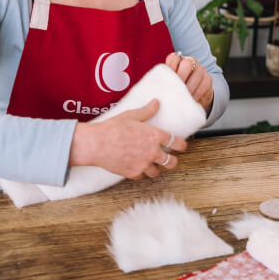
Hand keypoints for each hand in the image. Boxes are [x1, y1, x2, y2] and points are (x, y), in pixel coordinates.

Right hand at [68, 99, 187, 179]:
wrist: (97, 144)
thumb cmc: (112, 128)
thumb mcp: (131, 115)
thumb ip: (146, 111)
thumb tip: (156, 103)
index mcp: (154, 136)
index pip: (176, 142)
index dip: (182, 145)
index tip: (182, 146)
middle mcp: (152, 152)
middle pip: (171, 162)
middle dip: (173, 161)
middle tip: (171, 159)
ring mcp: (143, 164)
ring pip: (157, 172)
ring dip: (156, 168)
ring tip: (152, 163)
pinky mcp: (133, 173)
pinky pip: (142, 176)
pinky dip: (141, 173)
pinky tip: (138, 167)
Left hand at [165, 51, 213, 111]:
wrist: (195, 95)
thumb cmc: (178, 88)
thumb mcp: (170, 84)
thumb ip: (163, 82)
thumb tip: (151, 89)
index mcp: (178, 61)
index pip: (173, 58)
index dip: (170, 68)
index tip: (168, 80)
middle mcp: (190, 62)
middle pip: (187, 63)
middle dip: (181, 76)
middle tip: (176, 88)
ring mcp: (200, 69)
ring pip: (197, 74)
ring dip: (189, 87)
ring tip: (183, 97)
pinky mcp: (208, 78)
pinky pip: (204, 84)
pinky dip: (197, 93)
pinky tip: (192, 99)